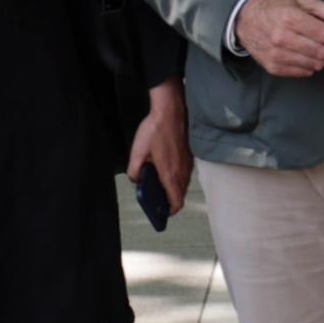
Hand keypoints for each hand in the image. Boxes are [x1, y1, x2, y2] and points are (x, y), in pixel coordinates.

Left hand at [131, 88, 191, 216]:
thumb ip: (134, 170)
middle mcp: (182, 172)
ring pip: (183, 184)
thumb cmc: (155, 130)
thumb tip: (136, 180)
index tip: (162, 212)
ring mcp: (188, 164)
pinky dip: (176, 178)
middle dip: (169, 200)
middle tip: (156, 198)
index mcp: (170, 174)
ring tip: (158, 183)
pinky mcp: (189, 156)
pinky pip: (184, 174)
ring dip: (173, 188)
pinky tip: (164, 168)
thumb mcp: (137, 151)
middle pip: (180, 195)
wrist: (171, 110)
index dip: (170, 211)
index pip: (176, 202)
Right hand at [237, 0, 323, 77]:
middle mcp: (283, 39)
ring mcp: (277, 56)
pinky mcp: (274, 67)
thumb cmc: (277, 8)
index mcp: (291, 18)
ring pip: (316, 64)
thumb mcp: (304, 1)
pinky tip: (312, 53)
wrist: (246, 19)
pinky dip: (314, 64)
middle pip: (323, 52)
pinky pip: (304, 72)